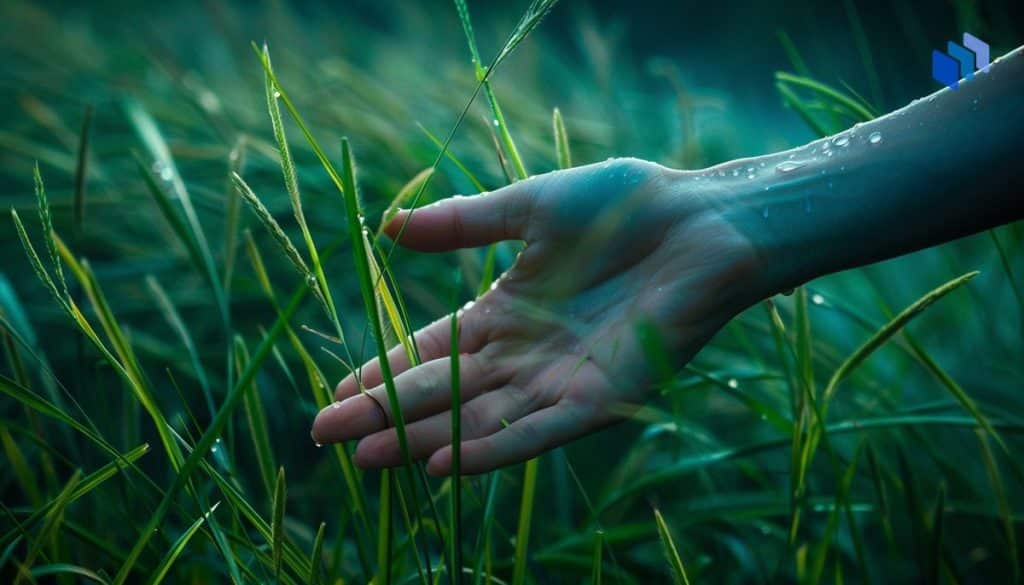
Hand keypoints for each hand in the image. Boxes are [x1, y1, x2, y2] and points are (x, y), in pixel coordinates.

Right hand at [311, 158, 763, 474]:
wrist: (702, 219)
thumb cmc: (625, 206)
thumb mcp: (530, 208)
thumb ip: (465, 225)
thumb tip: (389, 229)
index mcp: (507, 310)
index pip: (431, 351)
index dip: (384, 371)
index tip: (334, 393)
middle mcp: (526, 353)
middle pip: (443, 392)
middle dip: (385, 413)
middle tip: (326, 438)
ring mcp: (561, 379)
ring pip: (480, 418)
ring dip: (425, 438)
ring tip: (368, 458)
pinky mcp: (601, 397)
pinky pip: (538, 430)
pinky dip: (493, 448)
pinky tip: (445, 465)